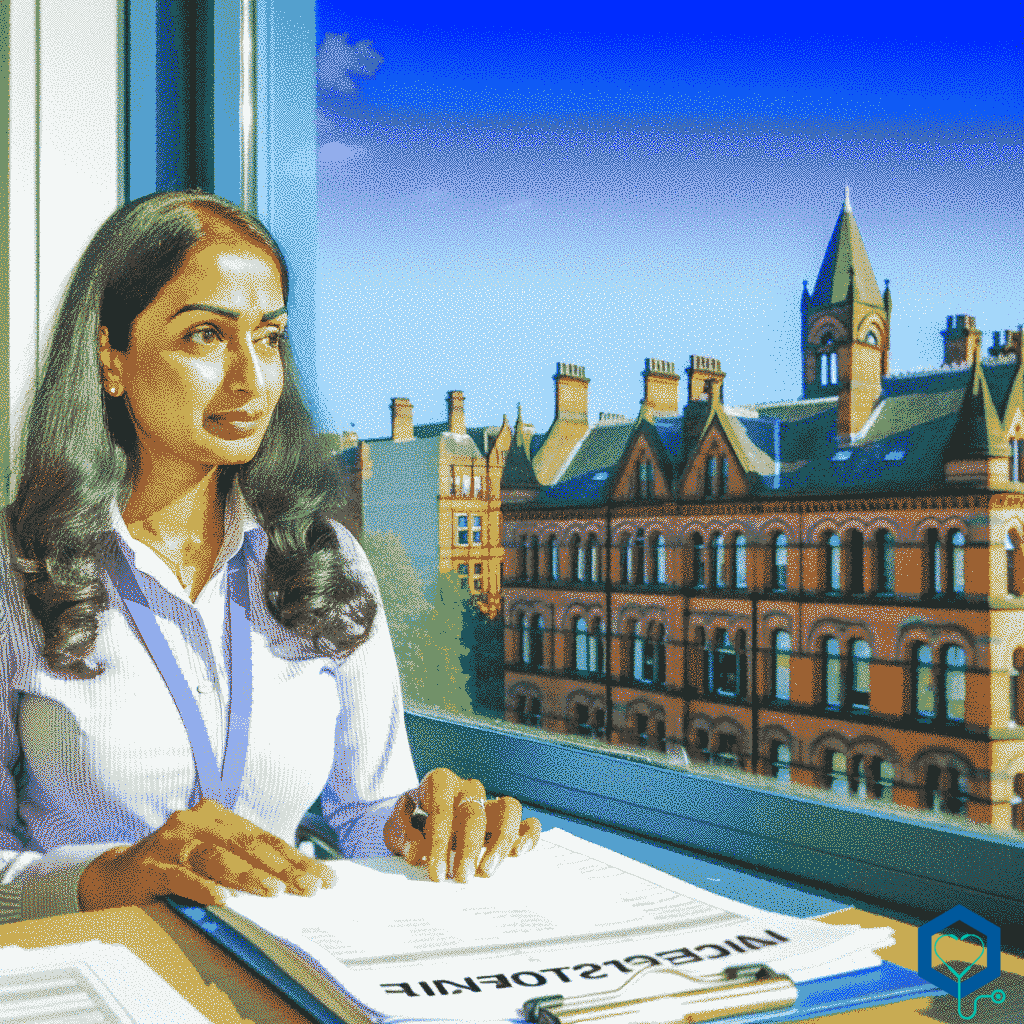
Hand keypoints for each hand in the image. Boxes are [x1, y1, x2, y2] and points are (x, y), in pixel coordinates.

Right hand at [78, 798, 337, 910]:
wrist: (116, 875)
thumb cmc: (176, 865)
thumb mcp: (212, 857)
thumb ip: (245, 861)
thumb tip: (295, 880)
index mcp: (219, 816)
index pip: (265, 839)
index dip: (297, 859)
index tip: (325, 877)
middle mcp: (197, 821)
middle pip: (248, 846)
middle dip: (283, 869)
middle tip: (310, 887)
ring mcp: (173, 842)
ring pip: (218, 858)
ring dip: (249, 876)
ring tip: (275, 892)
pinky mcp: (151, 866)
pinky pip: (181, 876)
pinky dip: (203, 887)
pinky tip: (223, 899)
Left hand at [383, 767, 541, 882]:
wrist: (421, 817)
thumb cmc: (410, 822)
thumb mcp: (393, 828)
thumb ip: (401, 836)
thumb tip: (416, 852)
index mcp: (440, 783)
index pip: (442, 809)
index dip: (439, 842)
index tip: (436, 873)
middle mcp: (468, 788)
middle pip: (475, 812)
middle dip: (469, 848)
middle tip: (462, 878)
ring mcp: (489, 802)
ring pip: (508, 809)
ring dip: (501, 842)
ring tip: (489, 871)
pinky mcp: (505, 819)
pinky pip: (526, 820)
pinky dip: (529, 835)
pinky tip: (520, 853)